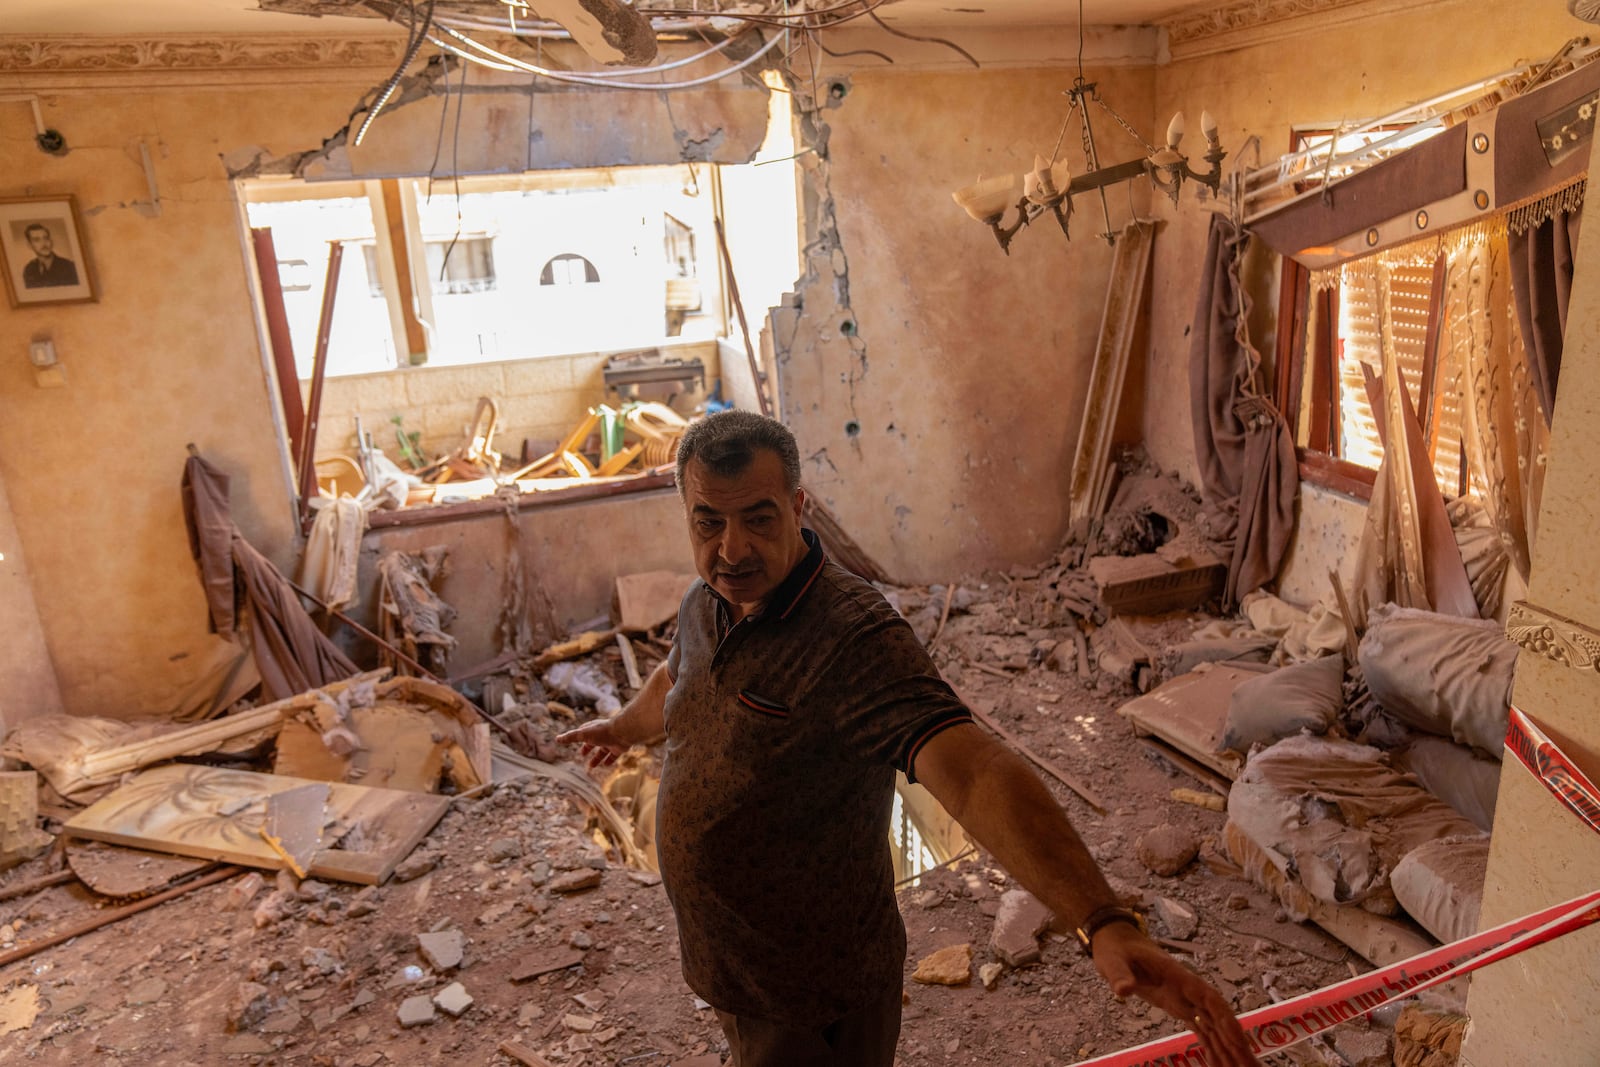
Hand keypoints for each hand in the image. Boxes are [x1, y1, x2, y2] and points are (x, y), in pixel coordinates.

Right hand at [555, 716, 630, 768]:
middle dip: (587, 748)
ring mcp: (610, 741)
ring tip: (591, 766)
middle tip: (582, 754)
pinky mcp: (618, 748)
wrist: (622, 732)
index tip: (574, 741)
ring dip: (597, 758)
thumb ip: (570, 737)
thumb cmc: (601, 732)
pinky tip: (605, 765)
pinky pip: (613, 756)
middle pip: (593, 742)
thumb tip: (557, 739)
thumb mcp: (583, 735)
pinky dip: (609, 760)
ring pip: (602, 751)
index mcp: (592, 729)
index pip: (584, 732)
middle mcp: (602, 735)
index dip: (578, 737)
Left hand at [1092, 923, 1259, 1065]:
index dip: (1226, 1020)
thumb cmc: (1116, 949)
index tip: (1239, 1040)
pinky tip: (1222, 1065)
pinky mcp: (1179, 1008)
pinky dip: (1213, 1048)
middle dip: (1236, 1043)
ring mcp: (1186, 1000)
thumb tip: (1123, 991)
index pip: (1210, 999)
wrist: (1116, 941)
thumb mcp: (1113, 961)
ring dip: (1230, 1050)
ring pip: (1215, 1028)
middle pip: (1219, 1018)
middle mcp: (1189, 990)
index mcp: (1179, 977)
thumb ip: (1120, 975)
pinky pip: (1202, 1031)